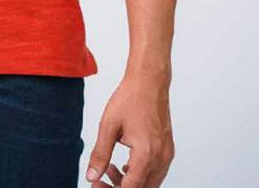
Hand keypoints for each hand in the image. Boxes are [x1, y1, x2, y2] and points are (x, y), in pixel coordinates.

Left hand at [84, 71, 174, 186]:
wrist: (149, 80)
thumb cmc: (130, 98)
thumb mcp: (109, 126)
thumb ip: (100, 154)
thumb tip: (91, 176)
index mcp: (146, 154)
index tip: (96, 185)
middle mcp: (161, 158)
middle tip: (100, 181)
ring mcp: (167, 154)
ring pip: (150, 184)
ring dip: (130, 183)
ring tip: (110, 169)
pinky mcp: (167, 149)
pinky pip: (155, 173)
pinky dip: (140, 175)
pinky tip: (124, 165)